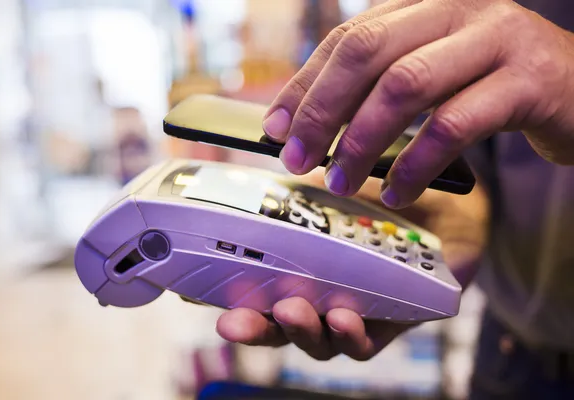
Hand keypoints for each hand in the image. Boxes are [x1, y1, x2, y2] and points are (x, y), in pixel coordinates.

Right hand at [216, 172, 488, 360]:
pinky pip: (367, 342)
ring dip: (300, 330)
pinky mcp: (391, 321)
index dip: (229, 297)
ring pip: (318, 339)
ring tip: (290, 310)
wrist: (443, 198)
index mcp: (298, 265)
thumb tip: (268, 134)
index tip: (201, 296)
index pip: (255, 290)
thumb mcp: (334, 182)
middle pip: (278, 324)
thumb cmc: (382, 194)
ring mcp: (353, 310)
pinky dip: (351, 335)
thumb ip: (301, 169)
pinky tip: (342, 317)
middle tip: (233, 322)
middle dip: (254, 327)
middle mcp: (320, 293)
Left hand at [261, 0, 573, 208]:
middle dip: (323, 111)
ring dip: (361, 142)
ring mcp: (496, 38)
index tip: (275, 128)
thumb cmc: (493, 90)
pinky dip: (415, 165)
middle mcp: (457, 8)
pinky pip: (453, 125)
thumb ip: (377, 91)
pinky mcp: (528, 79)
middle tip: (298, 158)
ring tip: (340, 181)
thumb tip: (306, 125)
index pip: (347, 39)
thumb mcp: (431, 79)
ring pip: (405, 85)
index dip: (305, 85)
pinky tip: (397, 191)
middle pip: (367, 52)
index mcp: (424, 5)